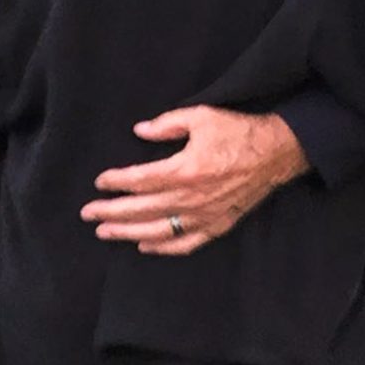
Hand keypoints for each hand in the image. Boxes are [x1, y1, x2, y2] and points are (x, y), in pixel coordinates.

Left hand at [78, 107, 310, 254]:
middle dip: (111, 212)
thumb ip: (167, 124)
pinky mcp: (218, 225)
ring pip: (159, 230)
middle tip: (87, 213)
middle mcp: (192, 197)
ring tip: (104, 232)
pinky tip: (144, 246)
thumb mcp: (201, 117)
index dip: (117, 182)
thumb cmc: (238, 132)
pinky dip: (164, 247)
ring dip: (128, 232)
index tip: (99, 182)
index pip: (140, 180)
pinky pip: (186, 242)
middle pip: (142, 209)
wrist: (277, 153)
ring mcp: (205, 215)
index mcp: (185, 170)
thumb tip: (139, 131)